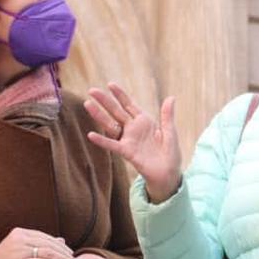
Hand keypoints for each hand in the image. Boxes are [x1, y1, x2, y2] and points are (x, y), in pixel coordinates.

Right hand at [0, 228, 76, 258]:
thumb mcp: (21, 250)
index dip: (60, 246)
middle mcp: (20, 239)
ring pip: (48, 253)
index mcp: (20, 233)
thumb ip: (39, 244)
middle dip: (65, 253)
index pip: (46, 237)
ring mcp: (19, 250)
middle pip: (49, 244)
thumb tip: (61, 240)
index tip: (71, 254)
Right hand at [84, 83, 181, 203]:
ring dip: (99, 115)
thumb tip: (171, 98)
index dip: (120, 95)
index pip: (129, 105)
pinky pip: (112, 145)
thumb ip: (167, 116)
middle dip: (105, 101)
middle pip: (116, 112)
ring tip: (87, 104)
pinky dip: (102, 140)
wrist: (168, 173)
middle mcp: (133, 129)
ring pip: (111, 125)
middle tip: (91, 90)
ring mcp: (128, 140)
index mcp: (144, 121)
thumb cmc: (169, 153)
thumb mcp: (170, 132)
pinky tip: (91, 135)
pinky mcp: (127, 152)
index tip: (110, 84)